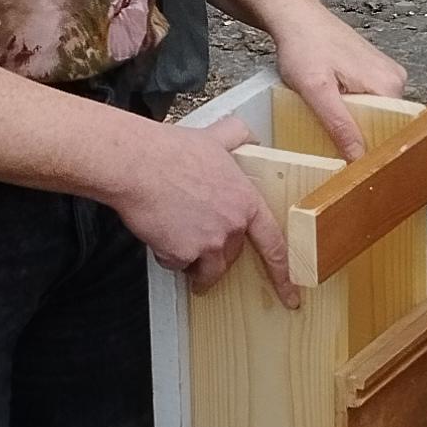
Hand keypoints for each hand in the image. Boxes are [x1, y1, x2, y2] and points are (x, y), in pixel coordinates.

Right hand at [105, 113, 293, 298]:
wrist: (137, 164)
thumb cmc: (170, 151)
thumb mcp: (215, 137)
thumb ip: (235, 137)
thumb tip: (246, 133)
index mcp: (245, 202)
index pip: (273, 243)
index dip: (283, 272)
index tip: (289, 293)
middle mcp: (231, 226)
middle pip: (230, 254)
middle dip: (215, 251)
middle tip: (197, 236)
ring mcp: (207, 243)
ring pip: (205, 267)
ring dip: (194, 263)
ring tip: (177, 244)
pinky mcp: (181, 254)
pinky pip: (176, 264)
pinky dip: (166, 254)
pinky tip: (158, 231)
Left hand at [271, 4, 408, 159]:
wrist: (296, 17)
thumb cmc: (303, 47)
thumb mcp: (315, 90)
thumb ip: (338, 124)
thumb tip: (359, 159)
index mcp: (389, 85)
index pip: (394, 133)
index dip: (375, 153)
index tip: (356, 169)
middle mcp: (396, 80)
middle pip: (387, 126)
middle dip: (365, 140)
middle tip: (338, 154)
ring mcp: (387, 75)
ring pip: (377, 116)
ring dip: (357, 127)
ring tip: (334, 134)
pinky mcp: (375, 73)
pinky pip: (371, 104)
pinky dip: (354, 113)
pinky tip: (336, 114)